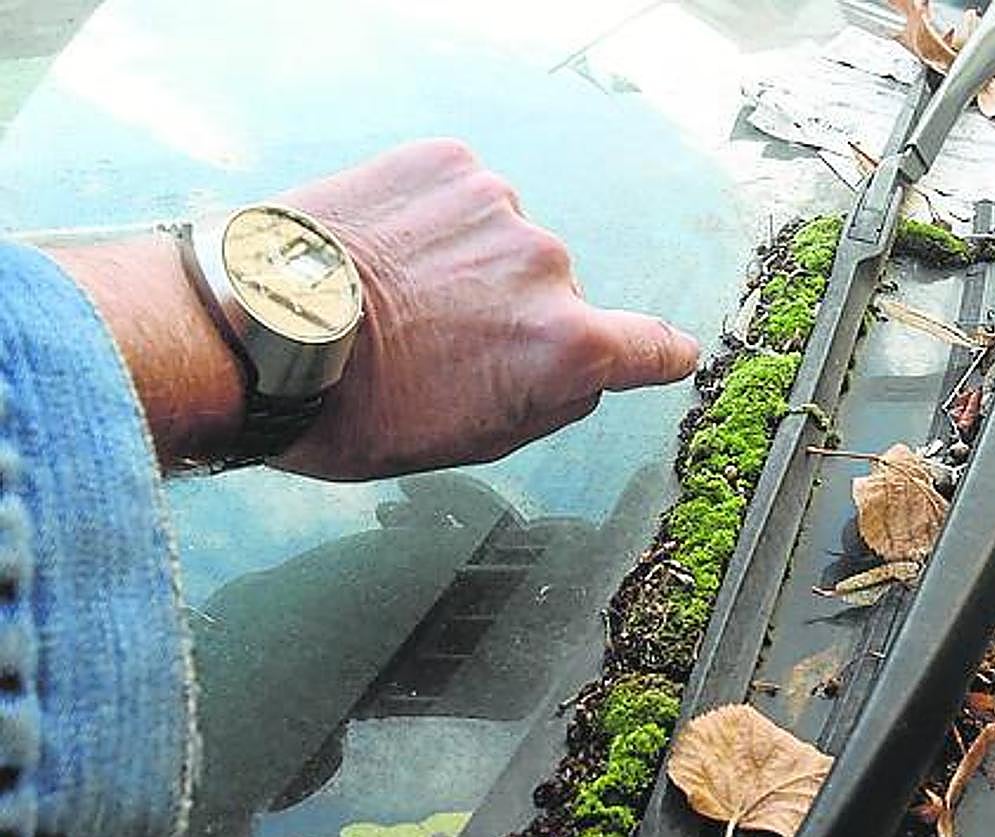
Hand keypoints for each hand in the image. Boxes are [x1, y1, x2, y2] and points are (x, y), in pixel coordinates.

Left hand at [275, 139, 699, 480]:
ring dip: (473, 265)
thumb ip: (549, 401)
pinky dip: (439, 222)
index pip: (650, 345)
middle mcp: (547, 264)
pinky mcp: (449, 163)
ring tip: (400, 293)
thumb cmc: (356, 407)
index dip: (657, 355)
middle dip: (515, 317)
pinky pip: (466, 200)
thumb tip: (580, 369)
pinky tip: (388, 251)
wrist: (256, 329)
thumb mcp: (471, 441)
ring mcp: (498, 205)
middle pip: (557, 296)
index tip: (664, 354)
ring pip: (507, 245)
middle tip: (439, 341)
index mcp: (564, 345)